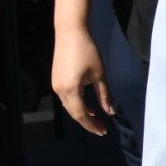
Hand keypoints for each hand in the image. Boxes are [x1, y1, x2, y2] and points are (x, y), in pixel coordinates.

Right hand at [51, 21, 116, 136]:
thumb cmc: (87, 51)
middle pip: (73, 113)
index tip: (103, 131)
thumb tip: (110, 111)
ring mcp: (55, 85)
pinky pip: (65, 98)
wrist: (70, 33)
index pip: (81, 115)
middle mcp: (59, 90)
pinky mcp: (55, 80)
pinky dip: (76, 104)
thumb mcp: (99, 74)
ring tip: (96, 119)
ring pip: (69, 106)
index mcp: (71, 89)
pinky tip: (87, 106)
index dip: (92, 125)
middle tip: (101, 129)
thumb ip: (104, 95)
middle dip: (87, 123)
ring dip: (81, 114)